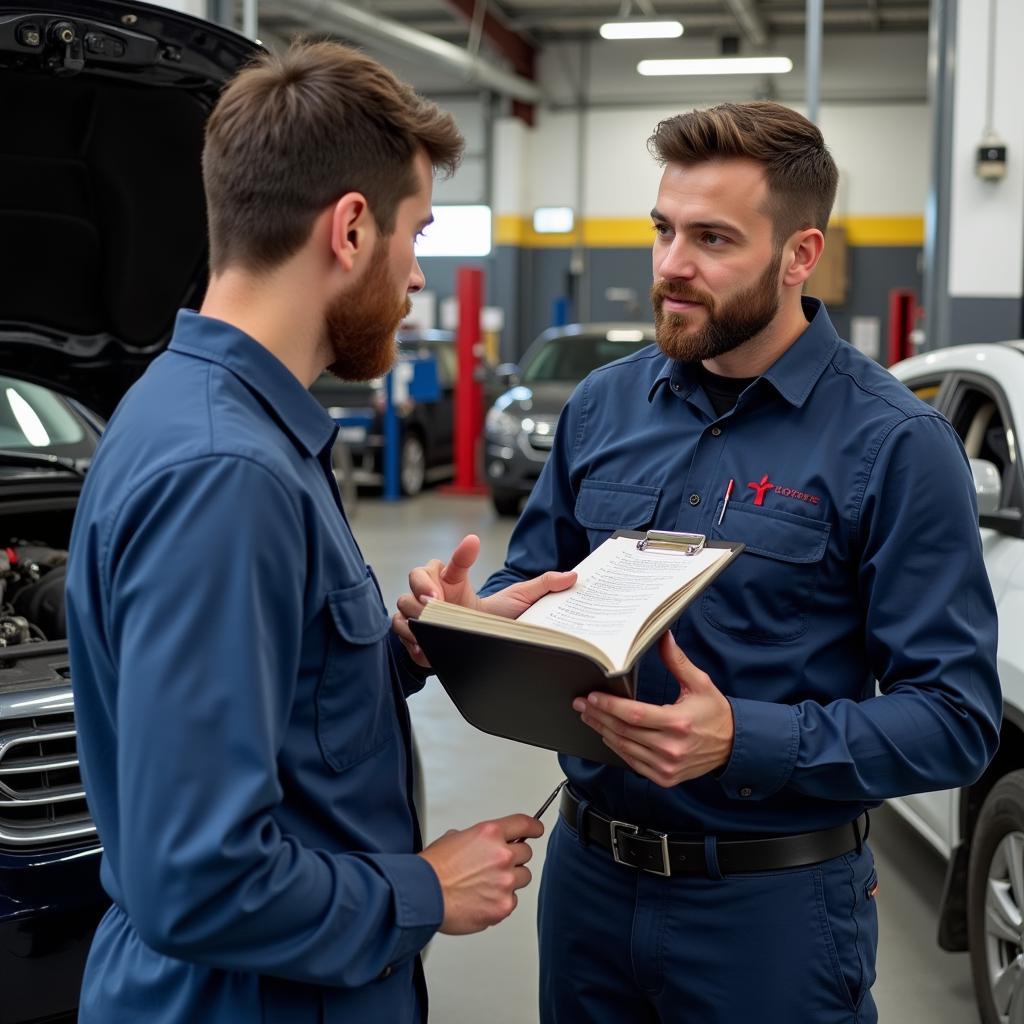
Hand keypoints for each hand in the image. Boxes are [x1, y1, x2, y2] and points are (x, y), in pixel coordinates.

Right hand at [393, 534, 574, 665]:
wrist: (475, 648)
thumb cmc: (493, 621)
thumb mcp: (519, 602)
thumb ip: (543, 586)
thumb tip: (573, 577)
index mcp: (455, 577)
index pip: (452, 559)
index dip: (461, 552)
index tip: (474, 543)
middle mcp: (433, 590)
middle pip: (415, 578)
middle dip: (423, 587)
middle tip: (437, 602)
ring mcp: (419, 611)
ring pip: (404, 604)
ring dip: (415, 616)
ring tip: (429, 628)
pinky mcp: (411, 632)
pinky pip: (400, 631)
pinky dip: (410, 638)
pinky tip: (425, 648)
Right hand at [418, 814, 543, 934]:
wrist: (423, 895)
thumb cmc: (432, 869)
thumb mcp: (454, 838)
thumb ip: (477, 840)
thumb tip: (482, 847)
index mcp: (490, 834)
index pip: (524, 824)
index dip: (534, 827)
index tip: (537, 829)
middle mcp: (502, 855)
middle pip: (526, 853)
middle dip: (514, 858)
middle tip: (496, 866)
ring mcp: (505, 881)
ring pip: (523, 878)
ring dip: (510, 880)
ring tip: (486, 885)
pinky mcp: (503, 905)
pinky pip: (512, 901)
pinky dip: (501, 901)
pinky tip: (482, 899)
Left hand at [573, 632, 733, 787]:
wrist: (733, 746)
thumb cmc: (715, 713)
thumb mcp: (700, 683)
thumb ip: (677, 661)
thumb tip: (663, 635)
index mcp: (677, 723)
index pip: (633, 715)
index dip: (609, 706)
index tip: (591, 697)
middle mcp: (670, 748)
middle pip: (623, 731)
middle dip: (597, 716)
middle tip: (580, 704)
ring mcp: (666, 766)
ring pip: (624, 748)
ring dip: (602, 731)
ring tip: (588, 716)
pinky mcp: (664, 778)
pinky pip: (632, 762)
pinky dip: (617, 748)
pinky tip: (607, 734)